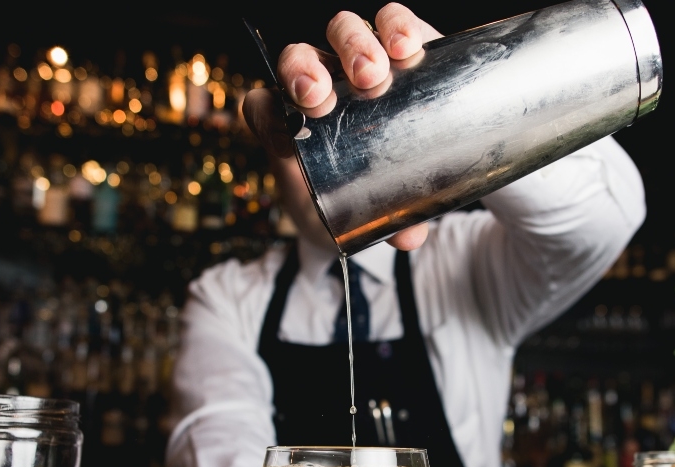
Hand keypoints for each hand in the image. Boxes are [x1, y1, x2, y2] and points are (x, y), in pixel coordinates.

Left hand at [242, 4, 442, 250]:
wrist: (399, 171)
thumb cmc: (359, 196)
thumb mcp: (356, 221)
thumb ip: (380, 228)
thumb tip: (411, 236)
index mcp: (294, 125)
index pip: (263, 106)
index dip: (267, 116)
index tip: (287, 140)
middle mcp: (322, 83)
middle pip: (297, 60)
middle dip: (303, 74)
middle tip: (321, 100)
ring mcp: (358, 62)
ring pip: (340, 32)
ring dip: (350, 47)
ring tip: (371, 74)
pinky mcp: (399, 47)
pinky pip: (391, 21)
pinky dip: (395, 26)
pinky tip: (405, 46)